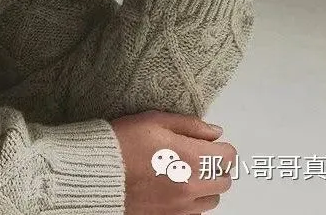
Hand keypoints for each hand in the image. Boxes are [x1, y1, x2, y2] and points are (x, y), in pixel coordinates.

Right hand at [110, 110, 235, 214]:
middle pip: (224, 180)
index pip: (228, 156)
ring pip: (212, 200)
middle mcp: (192, 185)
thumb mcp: (154, 121)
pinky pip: (194, 213)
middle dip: (215, 168)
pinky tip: (172, 189)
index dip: (220, 148)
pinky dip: (190, 203)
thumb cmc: (122, 142)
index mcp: (191, 158)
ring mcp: (182, 206)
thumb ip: (190, 125)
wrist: (96, 172)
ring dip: (205, 187)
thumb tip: (215, 133)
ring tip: (183, 175)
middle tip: (196, 158)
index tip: (209, 145)